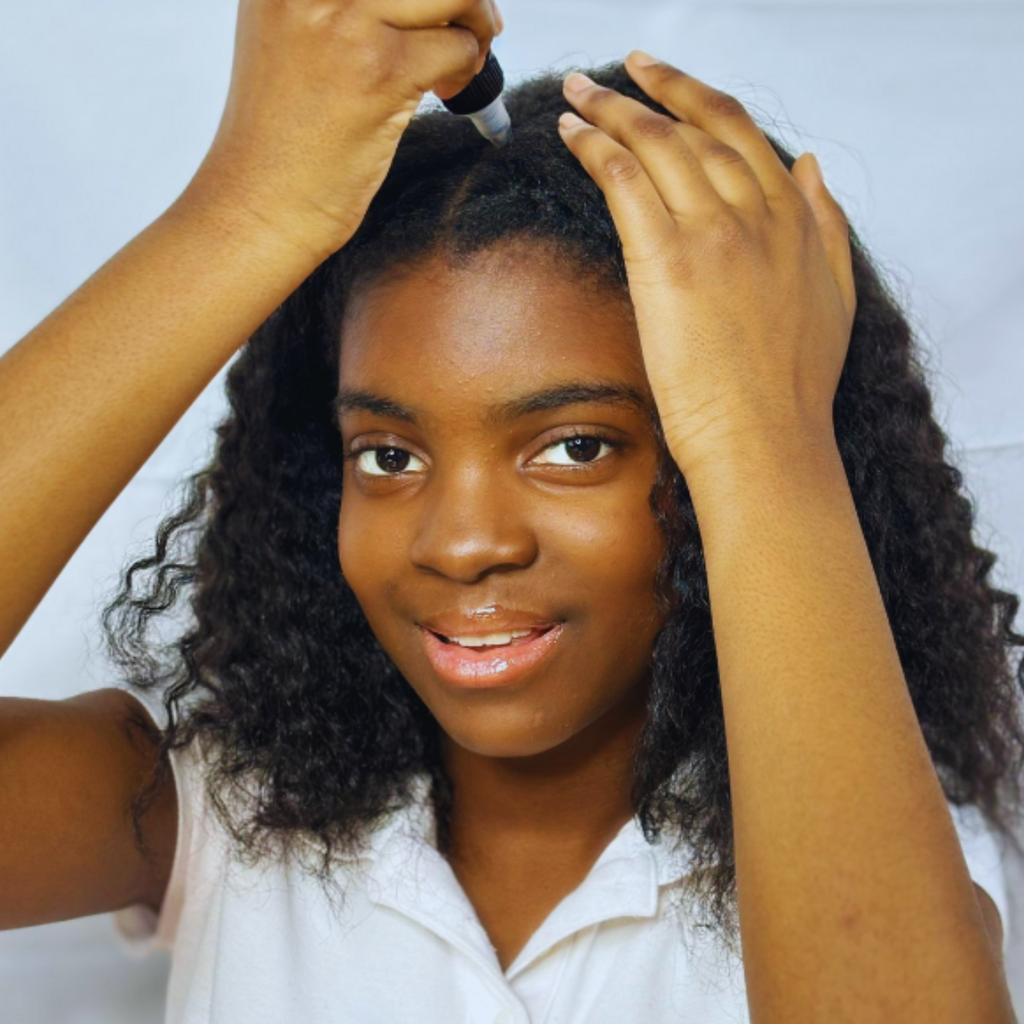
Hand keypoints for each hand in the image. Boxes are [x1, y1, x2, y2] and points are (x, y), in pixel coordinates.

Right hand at [181, 0, 502, 260]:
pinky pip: (458, 46)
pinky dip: (468, 69)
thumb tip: (410, 1)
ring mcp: (347, 24)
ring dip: (475, 23)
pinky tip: (448, 92)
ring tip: (461, 61)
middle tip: (465, 27)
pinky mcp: (381, 73)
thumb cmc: (278, 139)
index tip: (432, 10)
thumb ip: (335, 5)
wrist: (258, 206)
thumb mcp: (289, 38)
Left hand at [557, 52, 856, 480]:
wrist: (766, 440)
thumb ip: (826, 224)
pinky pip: (626, 182)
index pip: (739, 136)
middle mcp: (755, 214)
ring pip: (657, 145)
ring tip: (577, 95)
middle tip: (611, 72)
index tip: (666, 81)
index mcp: (793, 220)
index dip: (698, 100)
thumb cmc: (792, 389)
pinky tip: (573, 134)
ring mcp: (712, 234)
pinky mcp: (668, 261)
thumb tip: (809, 166)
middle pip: (694, 128)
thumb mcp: (836, 296)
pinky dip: (596, 148)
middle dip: (650, 90)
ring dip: (611, 110)